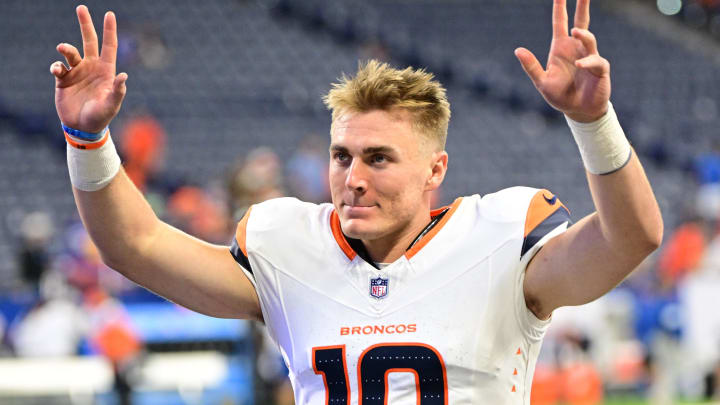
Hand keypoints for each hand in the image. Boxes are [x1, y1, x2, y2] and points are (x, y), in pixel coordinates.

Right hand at [51, 5, 126, 132]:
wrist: (82, 128)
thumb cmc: (101, 117)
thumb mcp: (111, 105)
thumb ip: (117, 91)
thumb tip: (124, 76)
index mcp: (106, 70)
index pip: (109, 46)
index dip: (109, 31)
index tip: (109, 14)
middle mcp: (92, 67)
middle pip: (89, 41)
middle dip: (86, 25)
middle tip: (81, 8)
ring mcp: (77, 72)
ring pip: (70, 52)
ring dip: (66, 48)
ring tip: (62, 48)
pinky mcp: (63, 80)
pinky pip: (58, 67)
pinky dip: (56, 66)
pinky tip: (57, 70)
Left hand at [514, 0, 609, 122]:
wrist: (579, 111)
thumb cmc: (560, 96)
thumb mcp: (542, 82)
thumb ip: (531, 66)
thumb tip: (518, 50)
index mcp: (561, 48)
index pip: (560, 22)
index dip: (560, 7)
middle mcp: (576, 48)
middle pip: (581, 21)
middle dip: (582, 6)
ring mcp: (589, 56)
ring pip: (588, 38)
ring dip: (582, 35)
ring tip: (574, 32)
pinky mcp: (599, 68)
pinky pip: (595, 61)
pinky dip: (588, 62)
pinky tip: (580, 65)